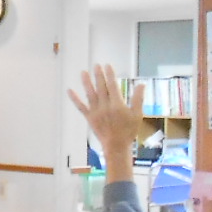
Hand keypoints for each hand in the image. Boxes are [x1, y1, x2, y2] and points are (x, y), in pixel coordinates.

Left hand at [68, 64, 141, 181]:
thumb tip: (141, 84)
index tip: (107, 66)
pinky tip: (69, 90)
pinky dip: (74, 98)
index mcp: (117, 104)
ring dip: (86, 82)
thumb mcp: (137, 114)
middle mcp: (105, 106)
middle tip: (96, 65)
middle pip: (101, 87)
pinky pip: (80, 107)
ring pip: (90, 94)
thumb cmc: (129, 131)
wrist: (116, 145)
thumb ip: (138, 99)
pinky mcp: (89, 118)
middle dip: (98, 75)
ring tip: (83, 72)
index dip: (110, 75)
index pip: (112, 85)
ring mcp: (96, 111)